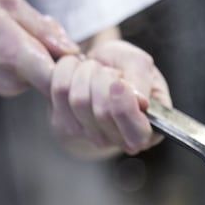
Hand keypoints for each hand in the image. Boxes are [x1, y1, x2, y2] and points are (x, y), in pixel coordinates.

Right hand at [0, 0, 78, 95]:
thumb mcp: (0, 1)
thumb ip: (41, 25)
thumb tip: (71, 46)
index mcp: (16, 53)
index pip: (64, 77)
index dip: (78, 66)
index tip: (77, 51)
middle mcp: (13, 79)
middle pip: (57, 74)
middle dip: (60, 56)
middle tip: (48, 31)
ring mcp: (5, 87)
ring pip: (40, 72)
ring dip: (39, 53)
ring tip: (15, 30)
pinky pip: (25, 73)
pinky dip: (24, 58)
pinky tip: (3, 41)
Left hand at [48, 39, 170, 156]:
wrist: (101, 64)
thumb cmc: (125, 66)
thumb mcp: (141, 64)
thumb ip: (142, 80)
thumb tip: (140, 100)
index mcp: (146, 131)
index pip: (136, 134)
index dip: (125, 108)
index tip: (119, 83)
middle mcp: (118, 140)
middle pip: (103, 112)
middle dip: (104, 77)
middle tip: (109, 69)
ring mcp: (89, 136)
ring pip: (79, 100)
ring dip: (85, 71)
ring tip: (93, 68)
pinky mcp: (63, 125)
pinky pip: (57, 91)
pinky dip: (67, 70)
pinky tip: (77, 70)